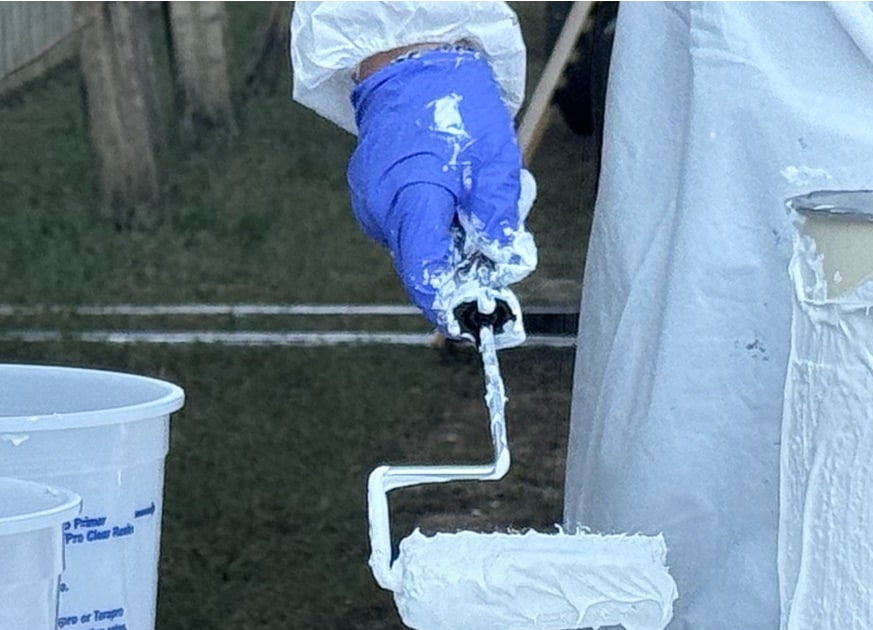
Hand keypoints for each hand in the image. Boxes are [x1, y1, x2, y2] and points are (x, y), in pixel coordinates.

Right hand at [347, 48, 535, 331]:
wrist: (410, 63)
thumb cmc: (456, 106)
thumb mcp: (496, 160)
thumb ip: (499, 216)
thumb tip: (501, 262)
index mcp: (412, 200)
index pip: (424, 273)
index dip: (446, 304)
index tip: (469, 323)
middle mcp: (383, 209)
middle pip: (423, 263)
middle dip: (461, 267)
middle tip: (497, 252)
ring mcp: (371, 202)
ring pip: (416, 244)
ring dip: (451, 241)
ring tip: (478, 205)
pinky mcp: (371, 195)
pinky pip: (406, 224)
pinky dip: (434, 221)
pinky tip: (455, 196)